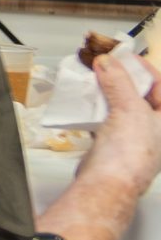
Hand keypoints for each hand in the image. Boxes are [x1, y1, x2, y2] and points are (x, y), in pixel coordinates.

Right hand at [79, 51, 160, 194]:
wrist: (108, 183)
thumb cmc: (131, 152)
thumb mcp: (130, 108)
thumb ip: (119, 81)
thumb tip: (108, 62)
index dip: (144, 68)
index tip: (125, 56)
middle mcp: (156, 129)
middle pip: (141, 95)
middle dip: (122, 78)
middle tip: (106, 64)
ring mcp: (135, 137)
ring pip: (122, 106)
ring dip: (107, 92)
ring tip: (93, 79)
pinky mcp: (115, 144)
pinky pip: (107, 119)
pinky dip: (97, 109)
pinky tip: (86, 102)